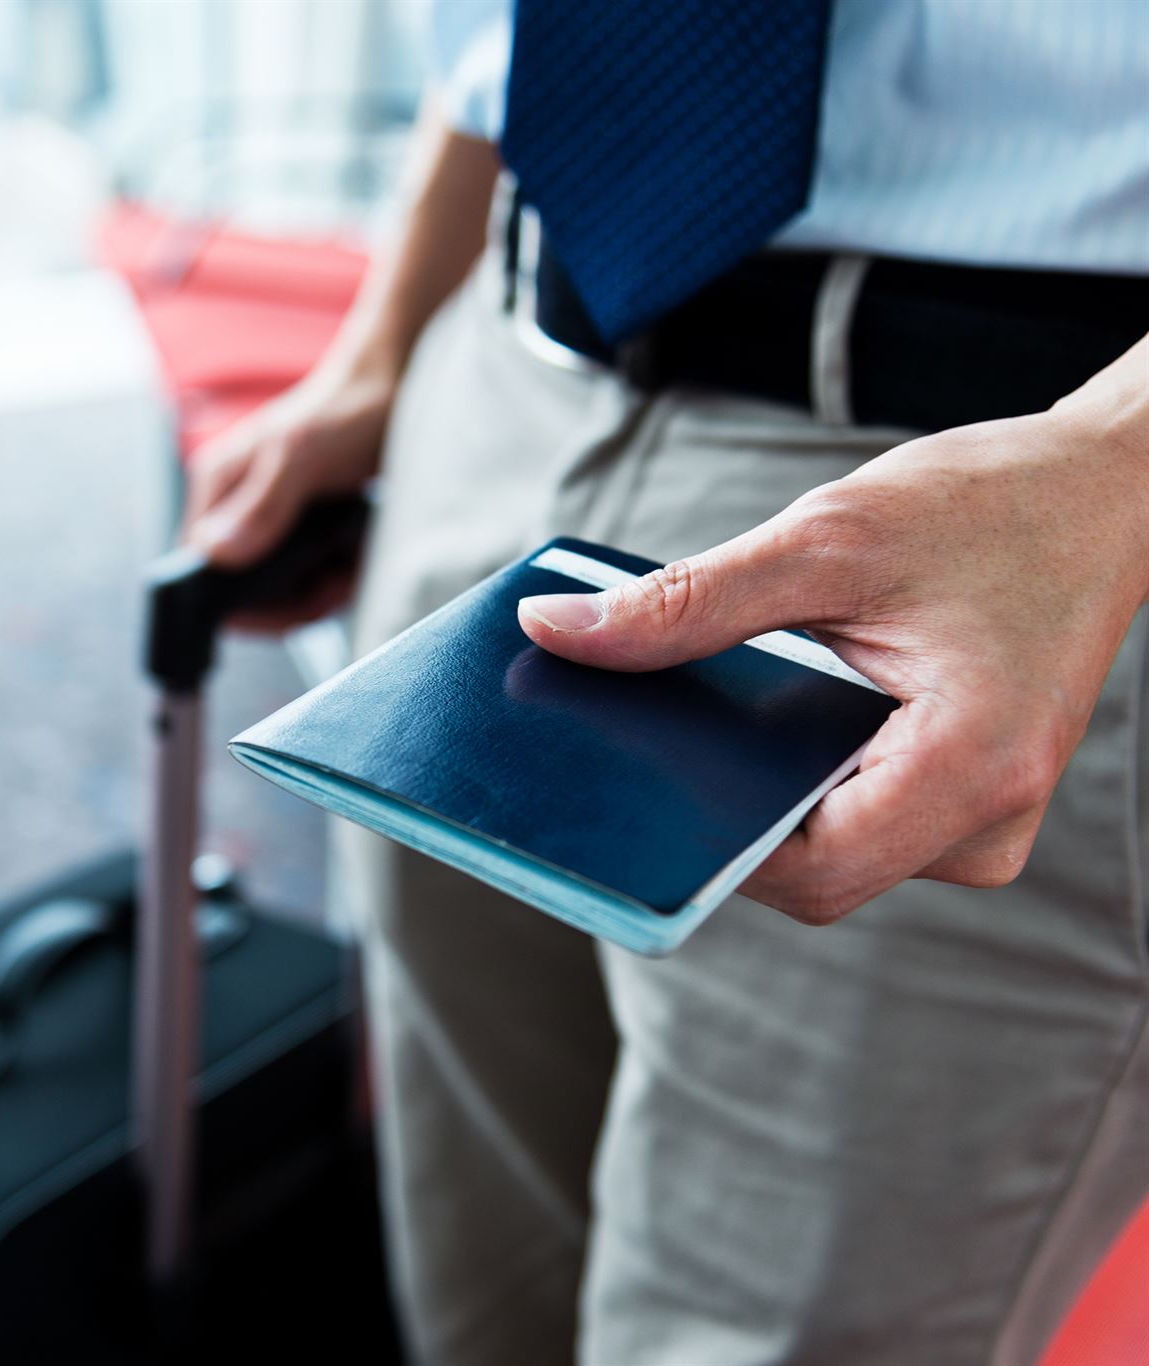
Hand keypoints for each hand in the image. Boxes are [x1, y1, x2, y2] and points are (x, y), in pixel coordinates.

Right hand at [181, 362, 394, 629]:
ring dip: (317, 593)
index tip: (282, 607)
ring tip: (348, 567)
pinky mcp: (300, 533)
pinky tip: (355, 559)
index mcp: (216, 487)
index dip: (230, 600)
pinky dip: (333, 580)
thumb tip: (214, 555)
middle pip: (239, 589)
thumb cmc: (344, 411)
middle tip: (332, 585)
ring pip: (278, 592)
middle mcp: (234, 509)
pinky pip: (306, 579)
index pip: (196, 567)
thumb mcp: (303, 455)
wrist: (393, 390)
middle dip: (287, 600)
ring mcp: (267, 524)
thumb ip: (262, 505)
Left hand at [515, 402, 1148, 924]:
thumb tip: (555, 635)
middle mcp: (985, 821)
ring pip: (823, 849)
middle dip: (711, 815)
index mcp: (975, 766)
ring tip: (672, 723)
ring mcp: (976, 821)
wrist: (1101, 494)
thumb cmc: (987, 506)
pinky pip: (848, 817)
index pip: (811, 871)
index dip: (704, 848)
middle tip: (616, 748)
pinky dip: (785, 777)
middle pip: (810, 870)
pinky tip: (733, 721)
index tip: (611, 798)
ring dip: (745, 794)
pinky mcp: (955, 800)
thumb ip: (687, 602)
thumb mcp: (824, 538)